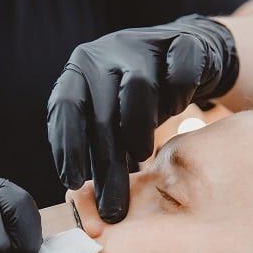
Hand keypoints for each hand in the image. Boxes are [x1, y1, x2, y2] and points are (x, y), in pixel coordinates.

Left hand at [47, 14, 238, 222]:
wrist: (186, 55)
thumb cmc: (138, 99)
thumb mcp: (109, 117)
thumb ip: (94, 148)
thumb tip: (85, 203)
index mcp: (80, 70)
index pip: (65, 108)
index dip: (67, 147)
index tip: (74, 184)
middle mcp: (107, 54)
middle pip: (102, 113)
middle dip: (107, 166)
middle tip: (113, 207)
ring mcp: (144, 45)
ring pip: (138, 90)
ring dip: (139, 133)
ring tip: (143, 156)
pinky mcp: (181, 44)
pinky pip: (179, 78)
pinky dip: (176, 100)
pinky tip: (176, 112)